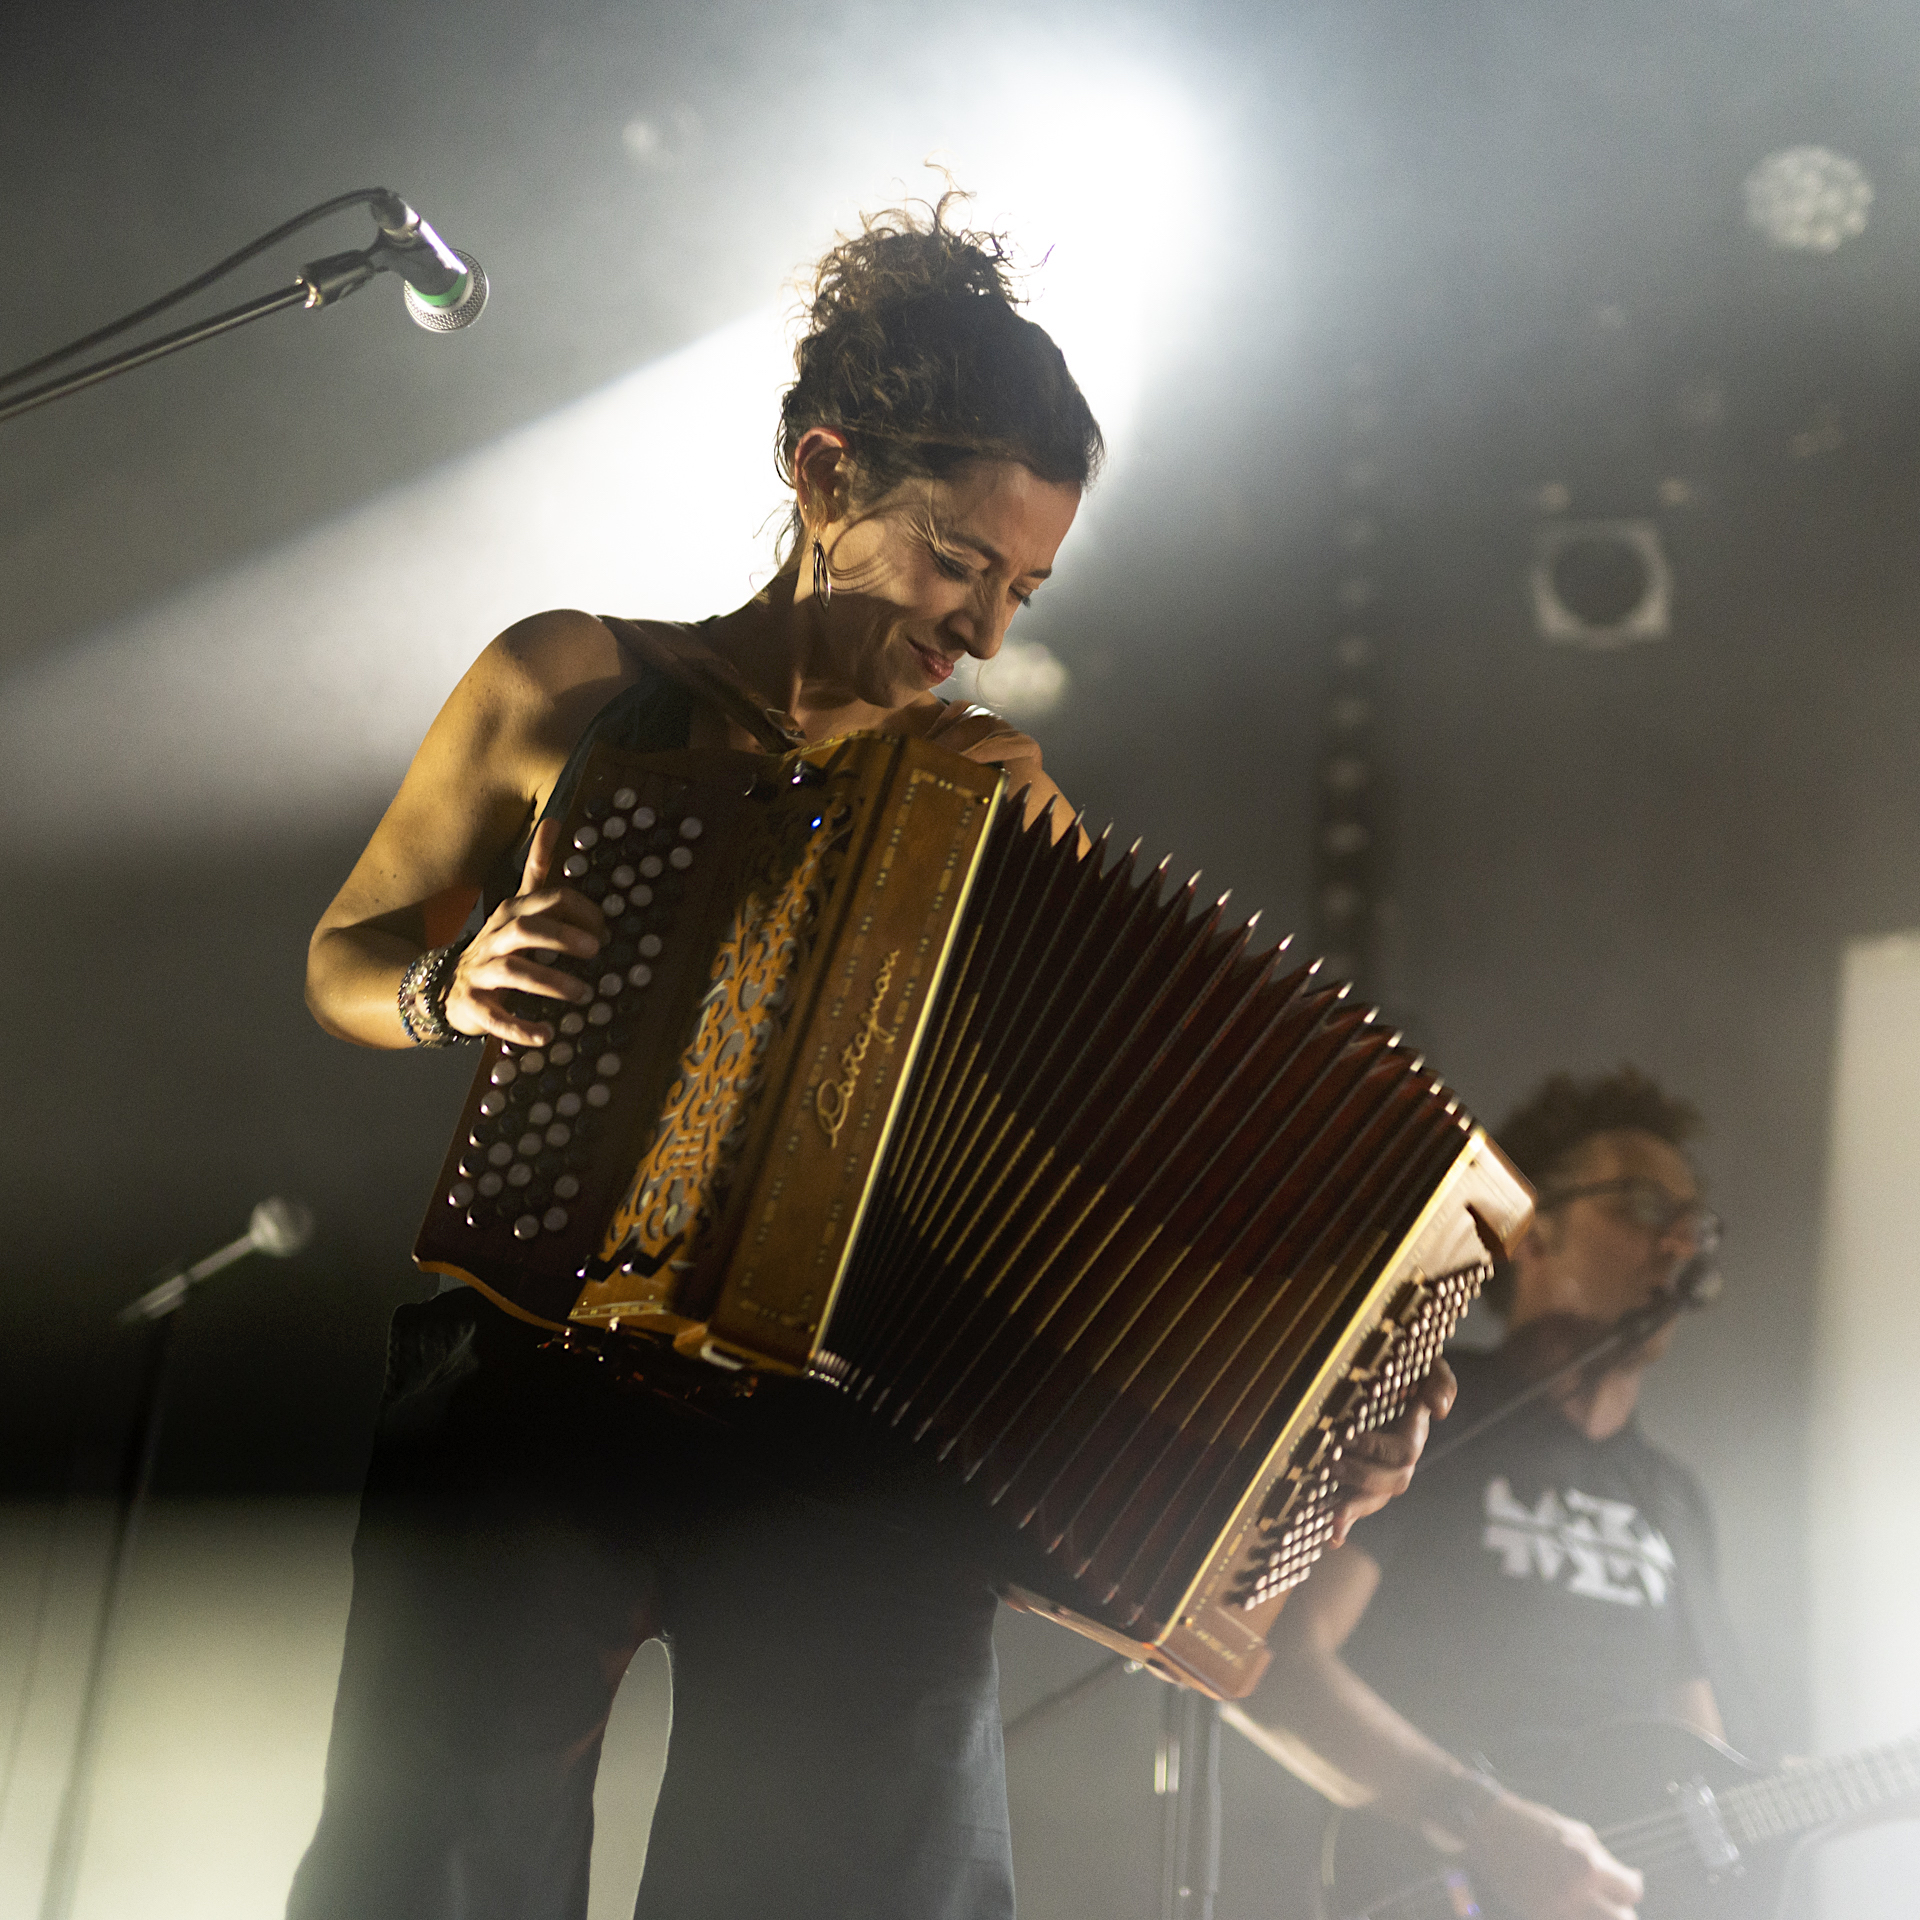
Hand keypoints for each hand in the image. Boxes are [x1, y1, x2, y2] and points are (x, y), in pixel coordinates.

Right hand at [443, 817, 605, 1046]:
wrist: (440, 987)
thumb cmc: (494, 947)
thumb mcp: (516, 907)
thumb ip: (537, 869)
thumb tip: (556, 819)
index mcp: (512, 915)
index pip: (546, 899)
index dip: (579, 909)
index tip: (605, 926)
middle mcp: (495, 938)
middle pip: (527, 928)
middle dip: (562, 936)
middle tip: (596, 948)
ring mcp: (482, 972)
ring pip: (514, 972)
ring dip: (550, 982)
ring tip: (582, 993)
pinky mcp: (474, 1005)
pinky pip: (496, 1017)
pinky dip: (521, 1027)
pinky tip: (545, 1036)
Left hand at [1328, 1359, 1455, 1544]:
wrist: (1386, 1374)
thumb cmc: (1407, 1368)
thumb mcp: (1428, 1366)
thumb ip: (1440, 1382)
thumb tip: (1437, 1410)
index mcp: (1412, 1432)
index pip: (1403, 1451)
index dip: (1377, 1449)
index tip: (1350, 1440)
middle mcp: (1398, 1460)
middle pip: (1390, 1482)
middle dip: (1360, 1475)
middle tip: (1332, 1462)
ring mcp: (1380, 1474)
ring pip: (1373, 1500)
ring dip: (1352, 1505)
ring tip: (1332, 1509)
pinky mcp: (1360, 1482)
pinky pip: (1357, 1509)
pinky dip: (1345, 1524)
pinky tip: (1333, 1538)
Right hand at [1469, 1792, 1642, 1919]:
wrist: (1487, 1828)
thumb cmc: (1532, 1824)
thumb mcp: (1574, 1832)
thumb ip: (1602, 1858)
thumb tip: (1626, 1876)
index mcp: (1587, 1865)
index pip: (1630, 1890)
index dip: (1631, 1884)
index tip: (1626, 1881)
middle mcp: (1575, 1892)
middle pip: (1622, 1919)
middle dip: (1620, 1909)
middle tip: (1610, 1898)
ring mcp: (1556, 1909)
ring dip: (1600, 1916)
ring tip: (1591, 1904)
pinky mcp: (1539, 1916)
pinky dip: (1575, 1916)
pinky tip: (1570, 1905)